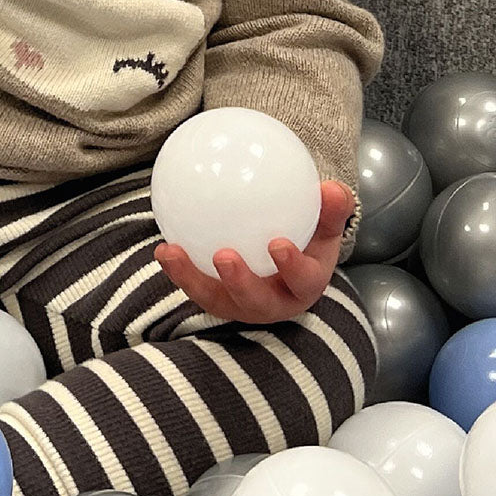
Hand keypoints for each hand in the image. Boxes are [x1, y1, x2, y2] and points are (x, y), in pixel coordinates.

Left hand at [155, 180, 354, 324]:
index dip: (292, 267)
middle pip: (256, 302)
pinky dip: (177, 270)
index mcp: (303, 287)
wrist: (284, 260)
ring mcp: (240, 306)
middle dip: (240, 283)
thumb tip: (332, 189)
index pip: (302, 281)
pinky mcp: (215, 300)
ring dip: (191, 279)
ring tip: (172, 252)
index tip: (278, 243)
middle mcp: (272, 304)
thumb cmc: (308, 238)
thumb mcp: (324, 224)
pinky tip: (162, 248)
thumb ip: (330, 208)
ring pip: (214, 299)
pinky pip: (194, 287)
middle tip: (224, 256)